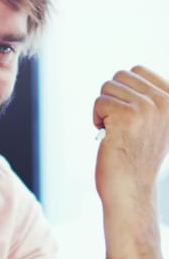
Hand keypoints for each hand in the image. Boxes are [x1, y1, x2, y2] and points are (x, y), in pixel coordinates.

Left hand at [93, 65, 168, 206]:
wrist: (130, 188)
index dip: (124, 91)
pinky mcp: (126, 116)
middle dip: (112, 98)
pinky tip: (108, 135)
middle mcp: (165, 101)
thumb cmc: (135, 154)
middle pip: (120, 76)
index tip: (130, 117)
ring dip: (104, 109)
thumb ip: (148, 96)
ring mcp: (147, 108)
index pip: (137, 70)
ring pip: (107, 87)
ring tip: (116, 130)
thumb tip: (131, 72)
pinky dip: (96, 118)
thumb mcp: (153, 121)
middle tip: (120, 124)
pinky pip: (99, 102)